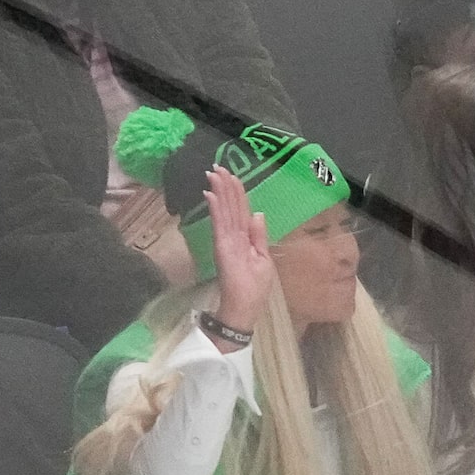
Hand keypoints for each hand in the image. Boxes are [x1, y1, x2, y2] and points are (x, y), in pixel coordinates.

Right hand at [204, 164, 273, 335]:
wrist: (244, 309)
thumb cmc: (253, 288)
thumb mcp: (263, 259)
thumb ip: (259, 236)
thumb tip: (258, 213)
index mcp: (246, 238)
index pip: (241, 210)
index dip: (237, 192)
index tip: (231, 174)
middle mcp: (235, 236)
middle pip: (231, 207)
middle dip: (225, 186)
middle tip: (217, 165)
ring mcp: (227, 241)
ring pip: (225, 211)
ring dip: (219, 192)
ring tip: (213, 173)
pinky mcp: (223, 249)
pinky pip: (220, 225)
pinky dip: (216, 210)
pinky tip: (211, 195)